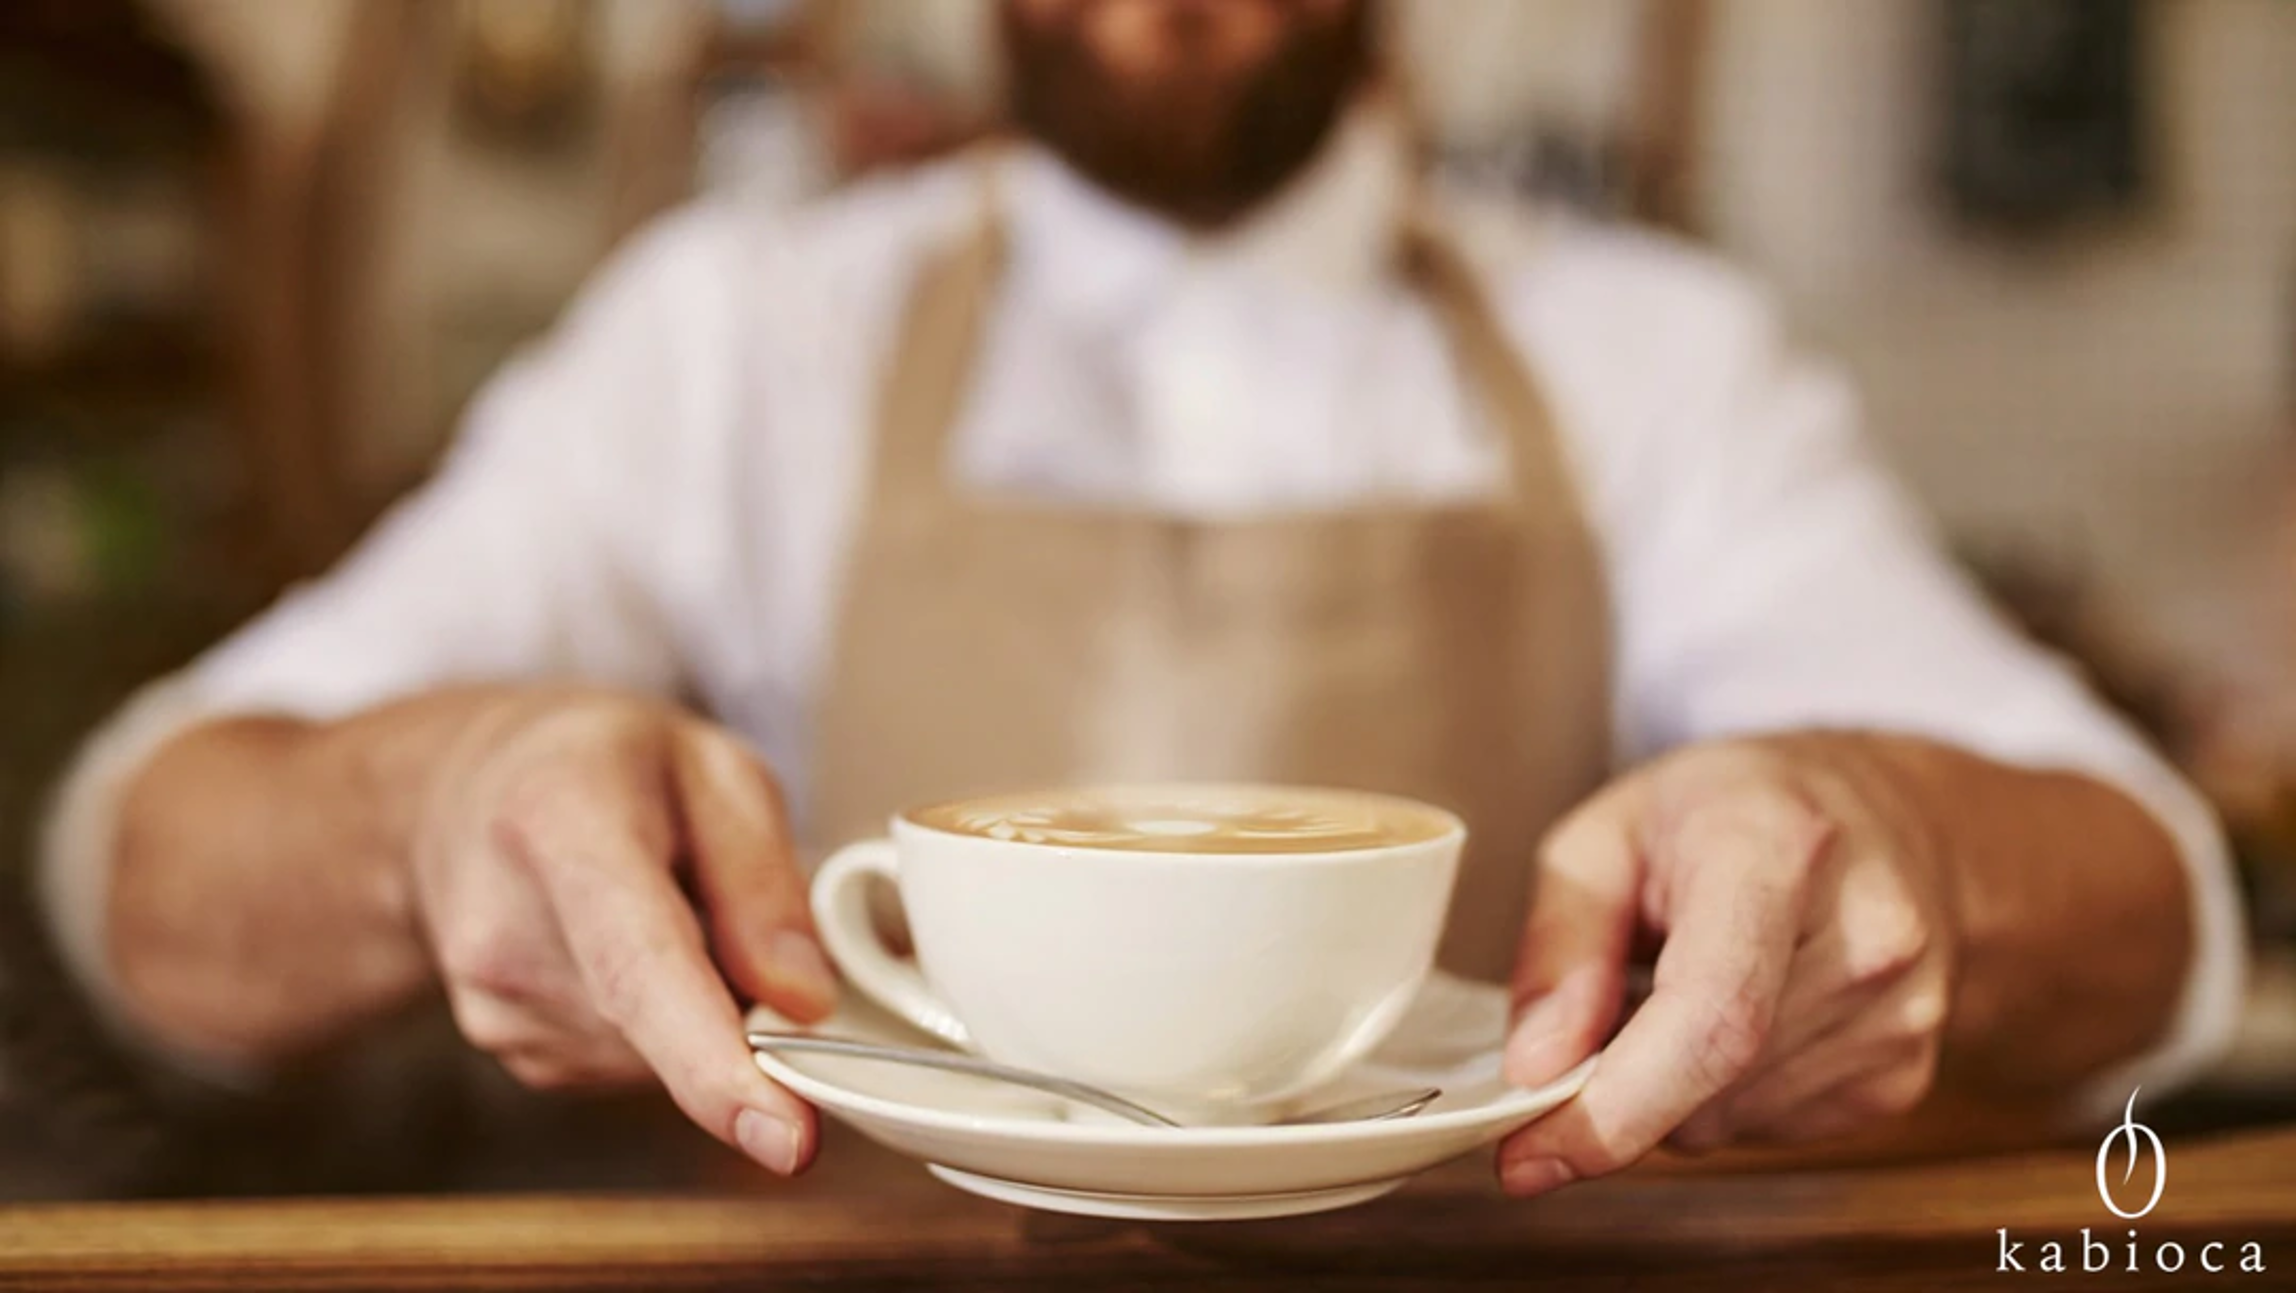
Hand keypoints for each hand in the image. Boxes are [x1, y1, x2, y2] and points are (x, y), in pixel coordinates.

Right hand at [409, 689, 835, 1174]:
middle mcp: (506, 928)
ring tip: (657, 907)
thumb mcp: (713, 768)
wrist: (464, 792)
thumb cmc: (604, 768)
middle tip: (724, 903)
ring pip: (661, 1055)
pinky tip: (627, 952)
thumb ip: (765, 880)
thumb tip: (805, 1003)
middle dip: (738, 1000)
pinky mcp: (511, 1051)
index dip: (715, 1064)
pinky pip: (637, 1065)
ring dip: (699, 1007)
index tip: (787, 1139)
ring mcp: (496, 1004)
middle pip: (664, 1023)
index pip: (640, 967)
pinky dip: (664, 1025)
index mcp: (561, 825)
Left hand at [1496, 735, 1954, 1195]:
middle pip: (1707, 1085)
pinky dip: (1719, 1093)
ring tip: (1682, 985)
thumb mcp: (1608, 831)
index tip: (1526, 1154)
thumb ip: (1560, 943)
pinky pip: (1765, 1129)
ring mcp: (1900, 1016)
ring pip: (1724, 1122)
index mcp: (1781, 849)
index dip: (1614, 1106)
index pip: (1713, 1016)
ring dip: (1668, 1086)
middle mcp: (1866, 937)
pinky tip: (1739, 1015)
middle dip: (1612, 1085)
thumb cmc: (1734, 810)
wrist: (1895, 815)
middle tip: (1589, 1020)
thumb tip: (1534, 1067)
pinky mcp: (1904, 1076)